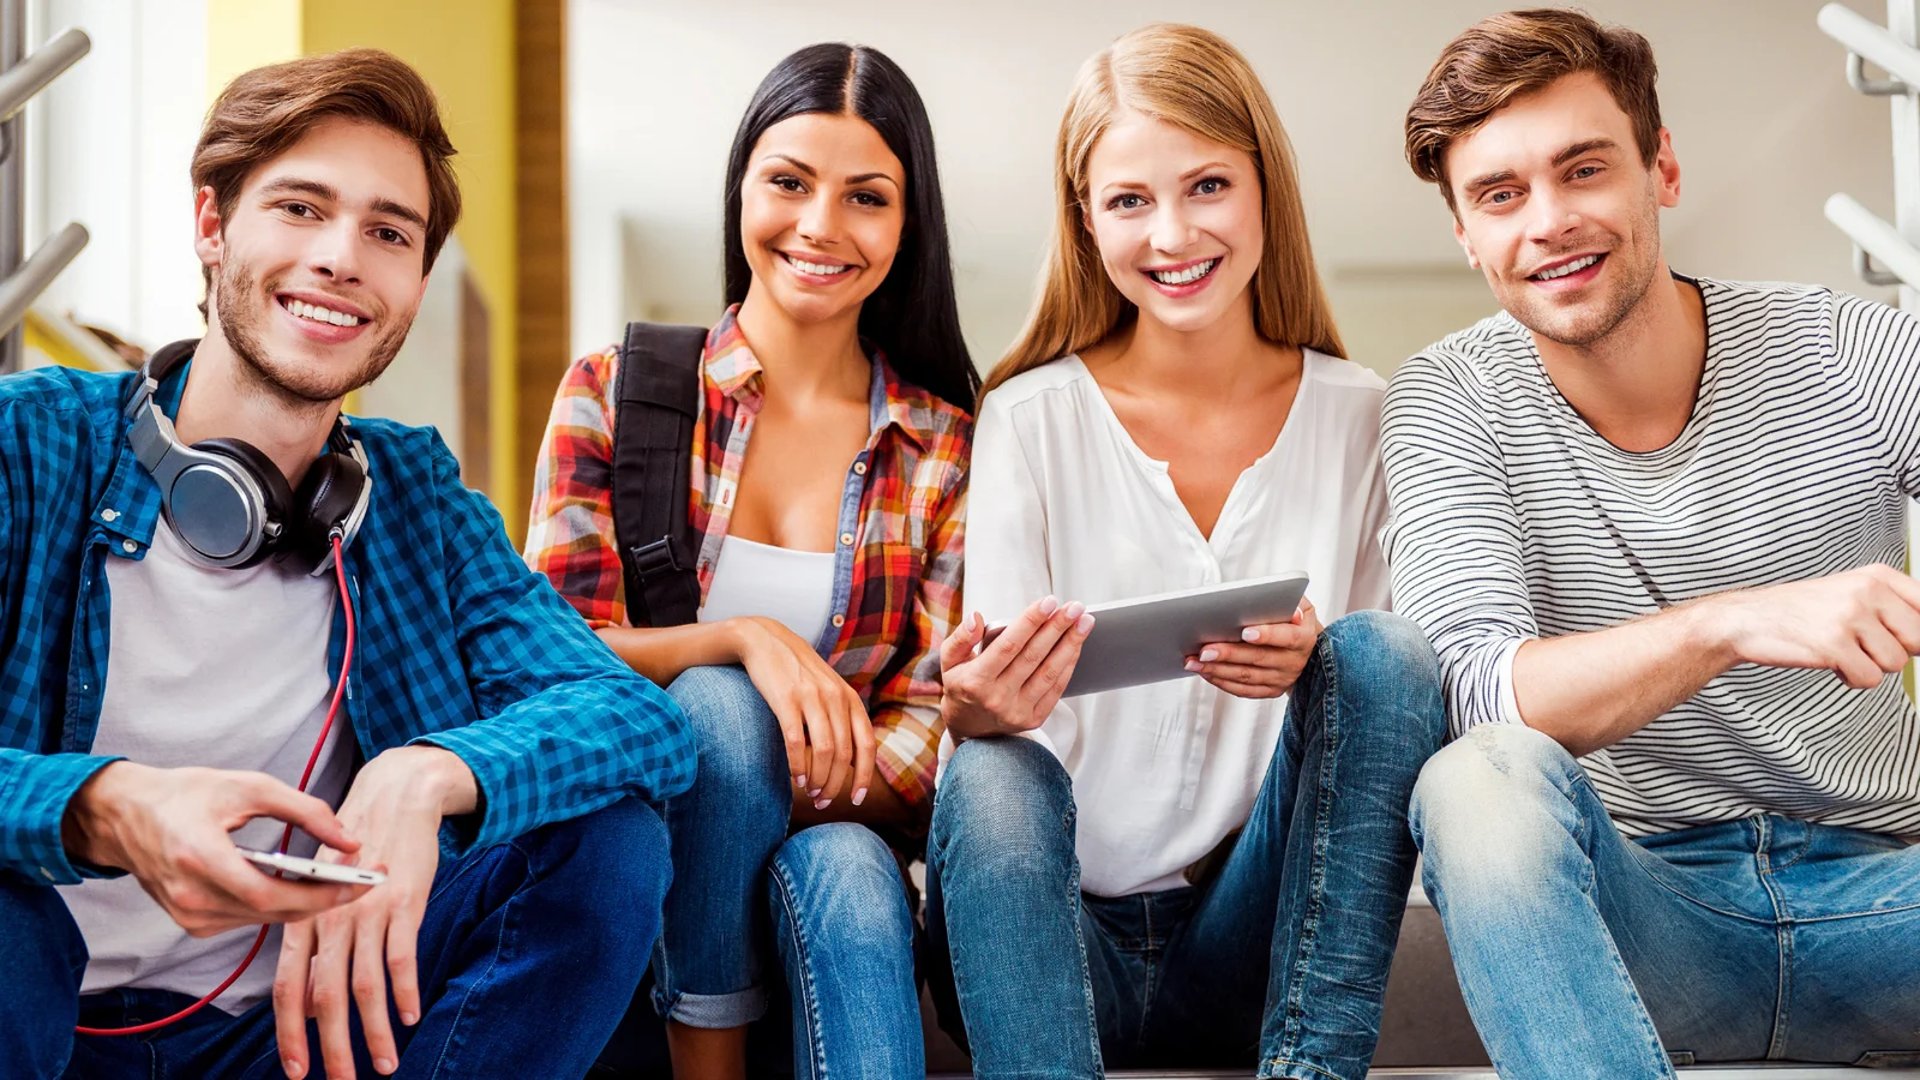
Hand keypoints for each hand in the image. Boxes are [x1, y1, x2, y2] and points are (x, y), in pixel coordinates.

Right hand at [60, 762, 366, 936]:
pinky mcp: (190, 922)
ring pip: (263, 920)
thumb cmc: (185, 794)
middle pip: (273, 913)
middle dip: (325, 900)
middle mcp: (191, 895)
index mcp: (201, 857)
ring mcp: (188, 915)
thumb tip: (349, 840)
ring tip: (340, 881)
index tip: (360, 884)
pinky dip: (276, 905)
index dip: (320, 896)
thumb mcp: (249, 787)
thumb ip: (304, 811)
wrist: (125, 814)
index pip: (272, 894)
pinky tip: (299, 887)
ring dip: (303, 904)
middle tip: (364, 881)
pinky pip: (246, 920)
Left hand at [273, 746, 476, 1079]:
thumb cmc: (357, 848)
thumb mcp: (325, 891)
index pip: (289, 987)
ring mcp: (367, 911)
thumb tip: (310, 1002)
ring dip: (374, 1032)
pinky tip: (410, 1016)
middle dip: (333, 1047)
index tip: (296, 1070)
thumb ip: (315, 943)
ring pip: (366, 985)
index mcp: (304, 918)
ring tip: (384, 1064)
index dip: (290, 1032)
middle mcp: (330, 919)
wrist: (394, 797)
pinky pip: (402, 957)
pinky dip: (406, 991)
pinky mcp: (404, 902)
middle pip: (326, 996)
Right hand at [731, 616, 873, 809]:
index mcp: (849, 698)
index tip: (855, 799)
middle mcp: (835, 697)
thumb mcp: (828, 688)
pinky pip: (796, 741)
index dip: (864, 776)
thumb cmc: (797, 672)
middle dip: (836, 784)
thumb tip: (851, 759)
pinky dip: (798, 765)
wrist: (765, 640)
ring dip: (819, 779)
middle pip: (844, 754)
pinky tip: (796, 777)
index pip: (866, 745)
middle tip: (824, 801)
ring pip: (824, 752)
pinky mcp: (786, 699)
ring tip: (811, 793)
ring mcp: (811, 697)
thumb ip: (842, 716)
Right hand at [939, 596, 1094, 739]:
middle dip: (1057, 628)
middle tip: (1075, 607)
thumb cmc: (962, 685)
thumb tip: (975, 618)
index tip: (1048, 602)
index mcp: (975, 680)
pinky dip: (1069, 664)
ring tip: (1084, 622)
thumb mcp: (950, 660)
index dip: (1030, 622)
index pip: (1008, 646)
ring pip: (1050, 672)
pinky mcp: (1033, 719)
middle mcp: (997, 698)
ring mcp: (1017, 711)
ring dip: (1070, 644)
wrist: (968, 727)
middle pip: (1034, 656)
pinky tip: (1076, 645)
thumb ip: (960, 637)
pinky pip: (1056, 689)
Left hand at [1184, 597, 1322, 698]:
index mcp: (1303, 638)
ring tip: (1194, 661)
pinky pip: (1244, 690)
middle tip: (1203, 650)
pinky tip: (1205, 672)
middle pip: (1258, 659)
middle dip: (1228, 654)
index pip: (1286, 637)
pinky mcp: (1270, 691)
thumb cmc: (1296, 622)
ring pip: (1246, 677)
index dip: (1266, 635)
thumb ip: (1292, 599)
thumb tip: (1285, 601)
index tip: (1244, 631)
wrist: (1310, 651)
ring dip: (1217, 670)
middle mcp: (1293, 662)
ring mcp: (1281, 679)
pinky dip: (1222, 682)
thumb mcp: (1302, 606)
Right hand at [1709, 564, 1919, 688]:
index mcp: (1876, 576)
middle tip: (1865, 646)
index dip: (1916, 634)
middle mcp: (1866, 591)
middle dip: (1895, 651)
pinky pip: (1869, 678)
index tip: (1903, 640)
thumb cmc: (1799, 611)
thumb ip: (1892, 608)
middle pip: (1919, 639)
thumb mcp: (1851, 594)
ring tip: (1843, 652)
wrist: (1747, 620)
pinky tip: (1834, 664)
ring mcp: (1849, 617)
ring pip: (1896, 663)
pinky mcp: (1833, 644)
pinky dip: (1852, 679)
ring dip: (1870, 666)